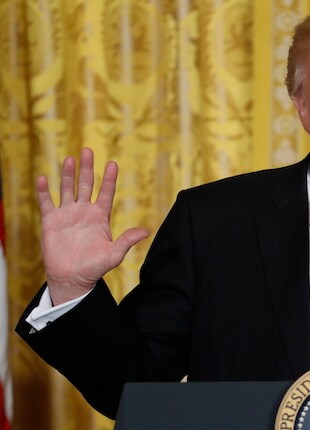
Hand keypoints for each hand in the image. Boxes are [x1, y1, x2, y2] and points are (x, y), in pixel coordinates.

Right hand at [38, 148, 148, 304]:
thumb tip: (145, 231)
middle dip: (87, 168)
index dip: (109, 179)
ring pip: (67, 189)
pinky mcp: (51, 221)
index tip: (112, 163)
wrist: (72, 278)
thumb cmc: (94, 267)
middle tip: (87, 150)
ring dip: (67, 174)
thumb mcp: (114, 254)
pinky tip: (44, 178)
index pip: (105, 192)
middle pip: (86, 184)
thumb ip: (127, 241)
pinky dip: (44, 191)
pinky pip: (47, 202)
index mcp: (100, 216)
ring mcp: (67, 214)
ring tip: (69, 159)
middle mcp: (84, 211)